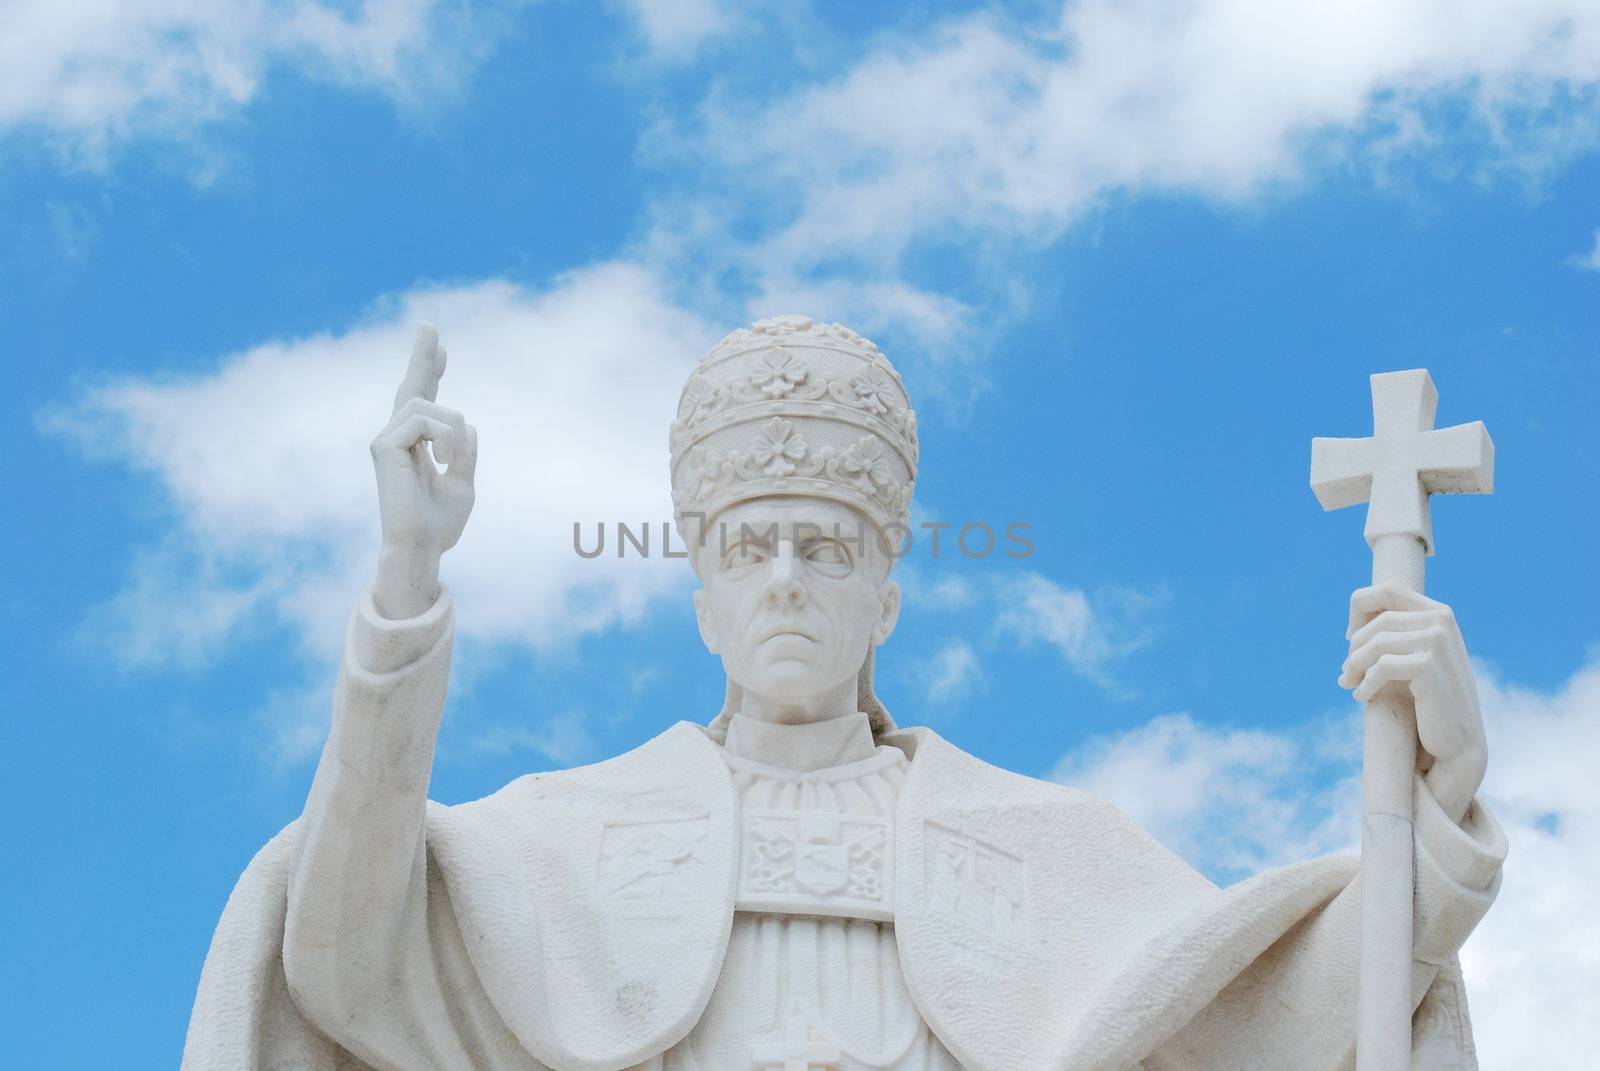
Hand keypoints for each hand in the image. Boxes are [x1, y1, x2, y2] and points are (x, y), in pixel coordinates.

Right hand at [369, 323, 477, 618]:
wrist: (424, 545)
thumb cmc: (440, 523)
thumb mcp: (463, 482)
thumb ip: (465, 451)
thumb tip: (465, 423)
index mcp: (416, 446)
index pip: (425, 402)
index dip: (433, 373)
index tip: (441, 349)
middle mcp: (396, 437)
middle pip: (411, 387)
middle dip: (422, 356)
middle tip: (430, 325)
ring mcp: (386, 439)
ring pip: (429, 406)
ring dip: (452, 430)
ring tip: (451, 461)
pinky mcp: (383, 445)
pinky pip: (424, 420)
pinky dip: (444, 439)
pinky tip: (442, 463)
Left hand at [1338, 583, 1486, 824]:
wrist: (1459, 741)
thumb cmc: (1431, 700)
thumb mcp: (1415, 658)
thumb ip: (1395, 636)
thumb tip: (1350, 628)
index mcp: (1438, 613)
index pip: (1386, 589)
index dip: (1358, 608)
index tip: (1349, 637)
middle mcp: (1441, 620)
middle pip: (1375, 621)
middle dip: (1353, 648)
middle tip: (1345, 674)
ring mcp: (1438, 641)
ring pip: (1374, 643)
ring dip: (1353, 666)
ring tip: (1347, 684)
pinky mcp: (1429, 665)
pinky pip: (1380, 666)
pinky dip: (1365, 683)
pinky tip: (1361, 697)